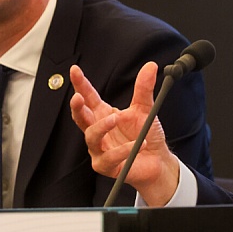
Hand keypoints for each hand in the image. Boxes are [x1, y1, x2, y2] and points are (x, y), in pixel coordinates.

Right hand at [70, 61, 179, 205]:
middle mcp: (98, 130)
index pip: (89, 97)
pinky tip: (136, 144)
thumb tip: (151, 66)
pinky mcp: (105, 165)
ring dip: (102, 127)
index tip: (74, 70)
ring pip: (91, 137)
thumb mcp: (145, 108)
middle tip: (78, 97)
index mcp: (104, 114)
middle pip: (81, 117)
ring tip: (116, 118)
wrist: (157, 160)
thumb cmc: (146, 134)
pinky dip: (123, 150)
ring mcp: (99, 149)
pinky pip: (109, 157)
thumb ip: (144, 88)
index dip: (80, 84)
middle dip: (77, 107)